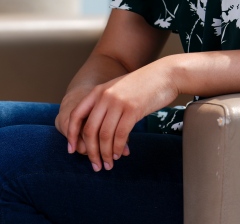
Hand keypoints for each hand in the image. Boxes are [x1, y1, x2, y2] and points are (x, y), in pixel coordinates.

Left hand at [64, 56, 181, 171]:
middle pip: (89, 130)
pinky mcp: (133, 109)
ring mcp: (118, 102)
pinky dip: (117, 148)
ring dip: (105, 154)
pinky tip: (119, 154)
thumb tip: (99, 130)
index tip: (72, 150)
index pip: (76, 115)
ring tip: (108, 164)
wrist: (166, 74)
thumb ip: (107, 104)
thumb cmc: (145, 85)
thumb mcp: (119, 90)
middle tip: (96, 165)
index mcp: (98, 91)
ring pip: (104, 135)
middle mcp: (105, 96)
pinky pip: (120, 135)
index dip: (72, 134)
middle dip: (91, 152)